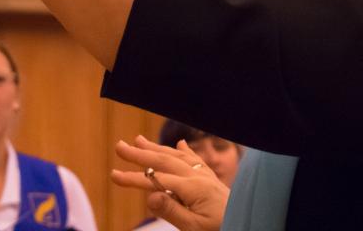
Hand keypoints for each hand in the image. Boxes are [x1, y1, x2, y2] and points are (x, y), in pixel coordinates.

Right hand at [112, 136, 228, 230]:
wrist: (248, 226)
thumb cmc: (220, 230)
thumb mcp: (194, 229)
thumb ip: (172, 212)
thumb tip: (149, 196)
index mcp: (193, 188)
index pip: (156, 180)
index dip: (133, 178)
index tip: (113, 174)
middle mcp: (199, 177)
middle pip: (164, 161)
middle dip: (140, 154)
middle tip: (119, 146)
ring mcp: (206, 177)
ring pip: (178, 157)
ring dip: (157, 148)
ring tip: (139, 140)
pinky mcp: (212, 181)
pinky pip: (196, 160)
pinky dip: (185, 150)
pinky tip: (179, 143)